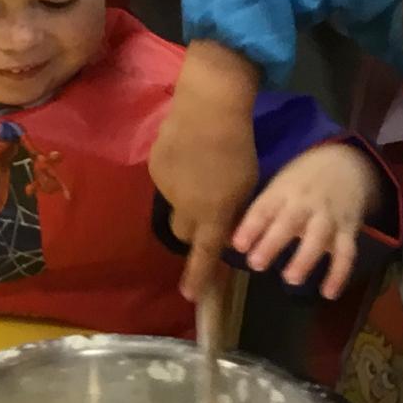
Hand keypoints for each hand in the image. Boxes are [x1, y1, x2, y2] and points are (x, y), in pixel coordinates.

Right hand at [152, 42, 263, 299]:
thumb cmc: (238, 145)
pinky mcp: (154, 168)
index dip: (198, 276)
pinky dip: (178, 176)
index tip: (190, 296)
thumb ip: (234, 211)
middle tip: (210, 210)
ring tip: (203, 168)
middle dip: (195, 228)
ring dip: (188, 197)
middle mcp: (184, 207)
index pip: (205, 254)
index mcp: (213, 214)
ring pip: (176, 204)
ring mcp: (166, 188)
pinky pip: (167, 182)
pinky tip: (190, 154)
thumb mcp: (248, 184)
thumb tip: (225, 227)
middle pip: (185, 232)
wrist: (208, 107)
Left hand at [232, 142, 381, 299]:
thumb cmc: (301, 181)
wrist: (346, 163)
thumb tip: (227, 243)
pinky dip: (339, 274)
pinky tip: (328, 293)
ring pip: (318, 237)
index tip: (238, 246)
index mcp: (282, 192)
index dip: (250, 226)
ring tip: (291, 279)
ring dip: (305, 258)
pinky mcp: (348, 230)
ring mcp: (328, 216)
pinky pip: (346, 253)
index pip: (264, 208)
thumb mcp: (278, 186)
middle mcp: (305, 203)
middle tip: (256, 264)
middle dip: (273, 243)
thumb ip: (259, 213)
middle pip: (289, 222)